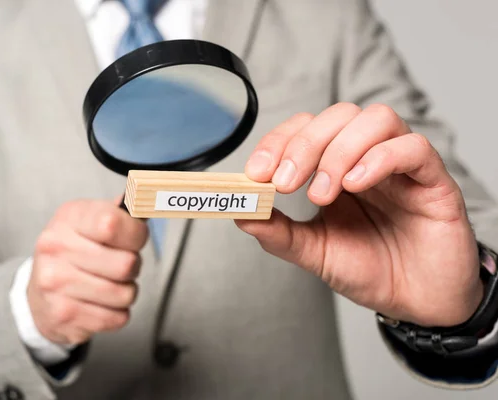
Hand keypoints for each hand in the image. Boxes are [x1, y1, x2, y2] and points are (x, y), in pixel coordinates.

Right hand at [28, 199, 147, 344]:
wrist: (38, 296)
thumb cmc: (74, 254)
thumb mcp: (92, 221)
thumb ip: (123, 211)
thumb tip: (150, 196)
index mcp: (69, 217)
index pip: (113, 223)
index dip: (136, 234)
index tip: (134, 237)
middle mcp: (56, 247)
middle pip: (127, 264)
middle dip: (133, 267)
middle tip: (118, 266)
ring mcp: (56, 282)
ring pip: (125, 294)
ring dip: (125, 293)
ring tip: (107, 285)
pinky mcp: (63, 314)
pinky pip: (116, 318)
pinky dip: (115, 314)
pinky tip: (97, 304)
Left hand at [237, 103, 482, 326]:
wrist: (417, 303)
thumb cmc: (370, 270)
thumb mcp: (315, 251)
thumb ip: (279, 232)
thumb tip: (241, 212)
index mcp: (336, 168)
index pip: (306, 128)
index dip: (278, 142)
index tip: (257, 173)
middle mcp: (368, 157)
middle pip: (338, 115)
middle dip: (304, 145)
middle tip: (285, 184)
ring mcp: (402, 166)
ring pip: (376, 118)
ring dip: (341, 150)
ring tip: (324, 193)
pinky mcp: (434, 181)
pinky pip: (414, 147)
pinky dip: (380, 158)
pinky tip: (356, 185)